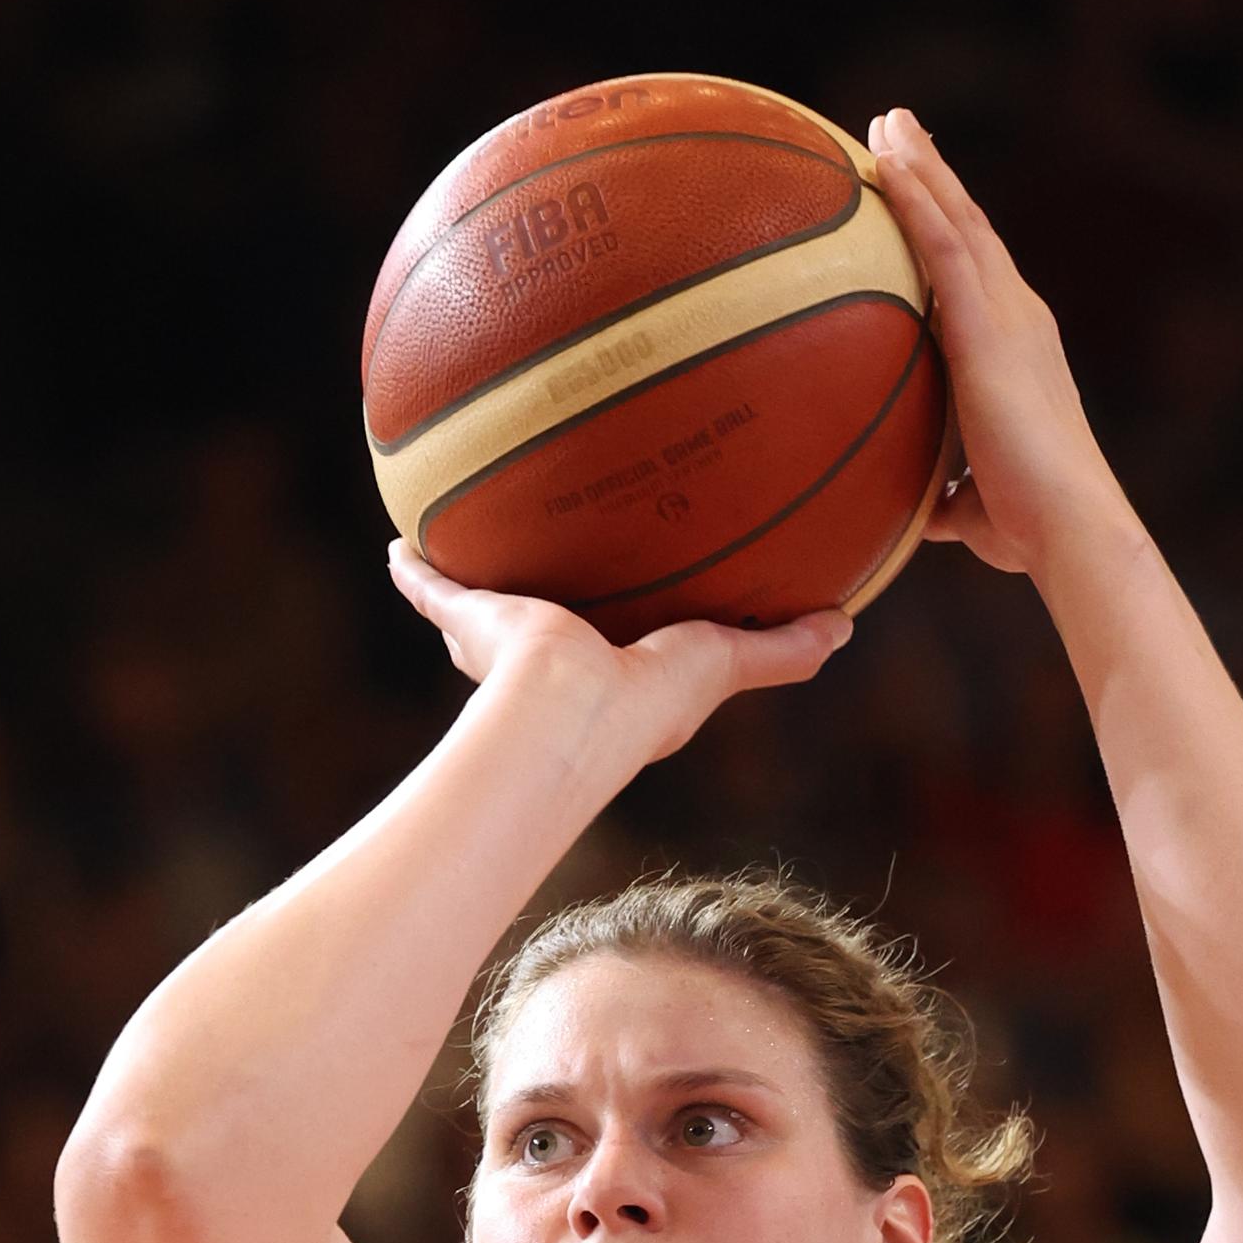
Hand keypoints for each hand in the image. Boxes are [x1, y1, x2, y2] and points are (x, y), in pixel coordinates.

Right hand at [385, 540, 852, 768]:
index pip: (621, 642)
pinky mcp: (471, 623)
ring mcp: (507, 646)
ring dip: (480, 583)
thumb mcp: (728, 662)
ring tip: (471, 535)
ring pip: (490, 608)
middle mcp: (556, 663)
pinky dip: (416, 570)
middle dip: (547, 601)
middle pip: (551, 622)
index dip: (627, 624)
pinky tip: (398, 542)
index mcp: (613, 674)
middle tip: (548, 562)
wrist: (569, 708)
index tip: (627, 605)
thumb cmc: (646, 698)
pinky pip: (434, 588)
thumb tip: (843, 626)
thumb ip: (781, 650)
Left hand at [868, 107, 1140, 582]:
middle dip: (935, 177)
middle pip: (970, 229)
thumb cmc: (1030, 529)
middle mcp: (1020, 319)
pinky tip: (884, 159)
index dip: (951, 230)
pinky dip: (915, 196)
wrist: (1068, 525)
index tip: (922, 194)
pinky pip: (943, 244)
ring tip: (886, 123)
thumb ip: (947, 497)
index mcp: (1018, 352)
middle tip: (899, 130)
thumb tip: (916, 513)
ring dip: (921, 167)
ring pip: (957, 221)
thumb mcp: (976, 508)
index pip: (978, 278)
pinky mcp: (989, 326)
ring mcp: (1008, 315)